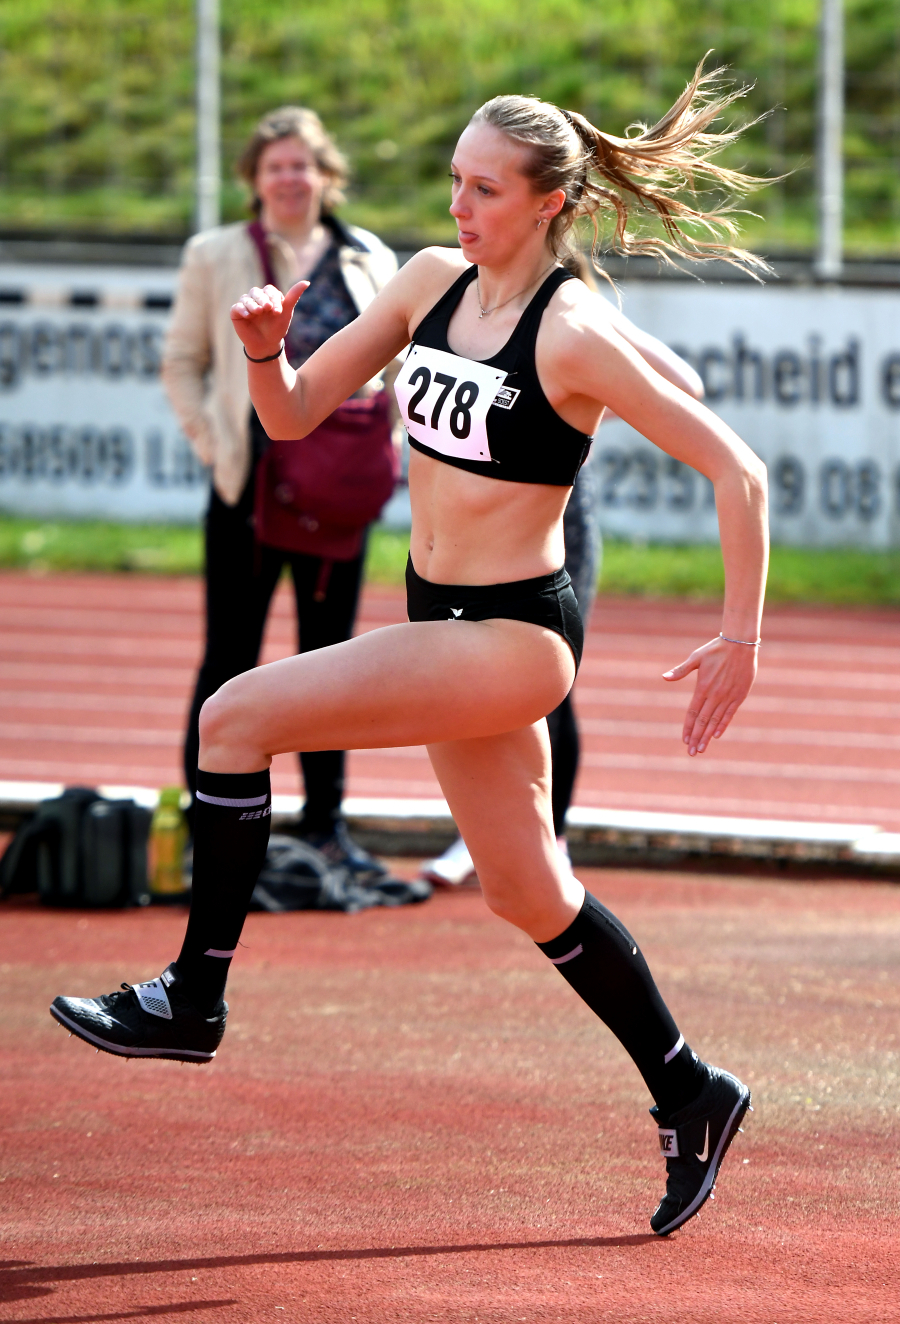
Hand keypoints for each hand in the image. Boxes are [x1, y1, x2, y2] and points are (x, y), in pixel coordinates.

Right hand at [229, 281, 308, 358]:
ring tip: (258, 312)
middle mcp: (256, 297)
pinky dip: (242, 310)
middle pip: (257, 292)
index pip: (270, 291)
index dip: (274, 299)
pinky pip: (237, 307)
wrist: (267, 345)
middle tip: (267, 308)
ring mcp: (245, 304)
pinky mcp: (236, 312)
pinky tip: (248, 315)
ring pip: (246, 298)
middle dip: (263, 300)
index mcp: (268, 295)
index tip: (278, 312)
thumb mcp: (287, 312)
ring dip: (253, 304)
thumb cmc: (277, 328)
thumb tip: (307, 282)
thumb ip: (294, 296)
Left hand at [662, 636, 757, 755]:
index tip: (684, 740)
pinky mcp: (739, 696)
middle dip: (697, 737)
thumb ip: (681, 671)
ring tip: (702, 748)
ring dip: (708, 736)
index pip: (693, 713)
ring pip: (716, 721)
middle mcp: (715, 695)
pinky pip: (729, 714)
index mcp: (703, 687)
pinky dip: (723, 725)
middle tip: (692, 752)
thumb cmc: (715, 650)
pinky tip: (717, 735)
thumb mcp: (696, 658)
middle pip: (703, 721)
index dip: (688, 727)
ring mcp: (728, 696)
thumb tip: (664, 677)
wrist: (740, 644)